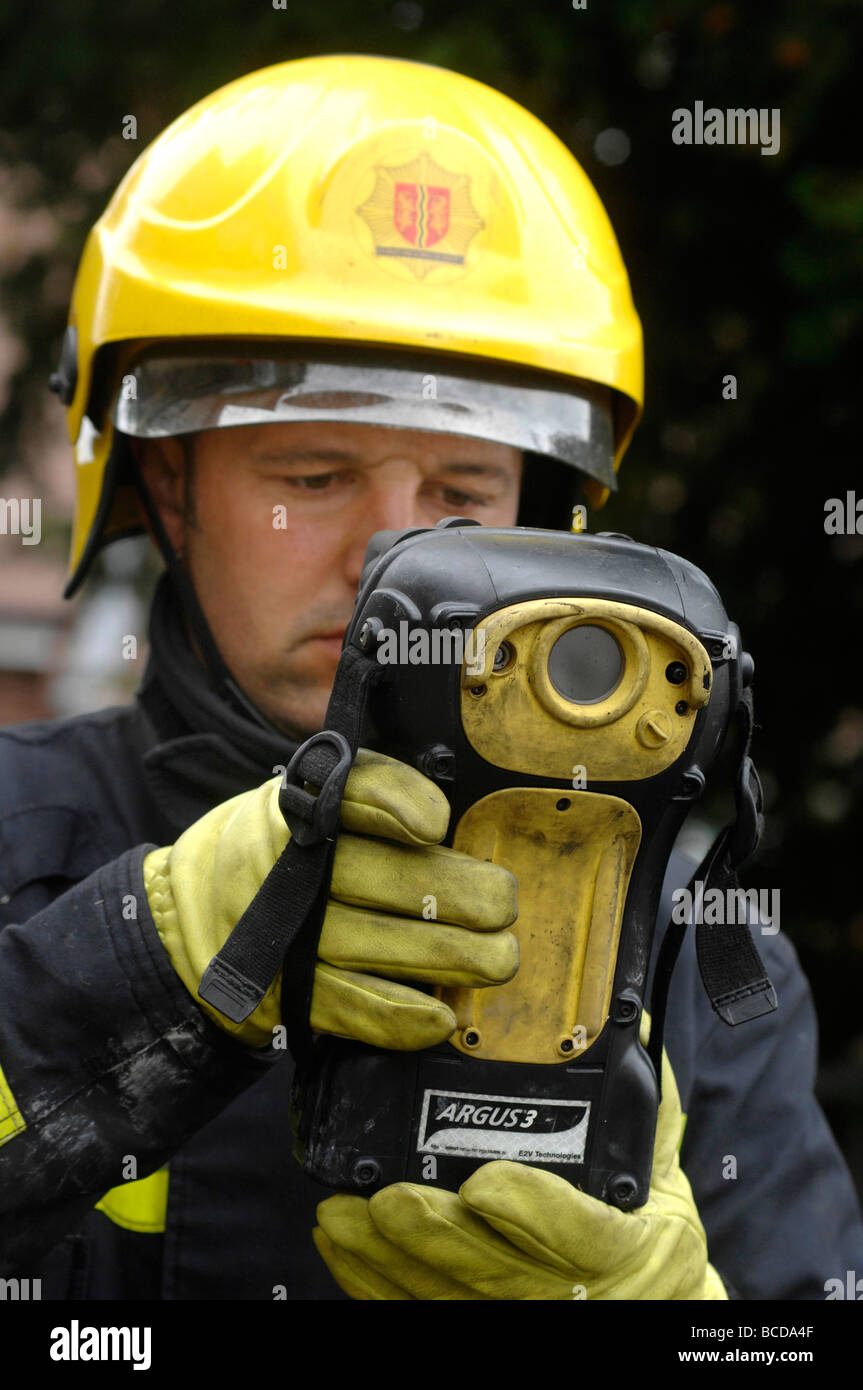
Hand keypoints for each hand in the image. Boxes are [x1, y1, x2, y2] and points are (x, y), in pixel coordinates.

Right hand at [143, 749, 517, 1045]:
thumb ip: (378, 794)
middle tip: (504, 904)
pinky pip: (351, 1009)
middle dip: (459, 895)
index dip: (396, 805)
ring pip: (377, 948)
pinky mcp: (285, 994)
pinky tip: (441, 1016)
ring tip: (498, 958)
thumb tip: (451, 824)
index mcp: (299, 805)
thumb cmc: (280, 847)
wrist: (191, 911)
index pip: (351, 792)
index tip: (435, 825)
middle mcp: (286, 868)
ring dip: (451, 957)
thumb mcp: (313, 797)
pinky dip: (401, 1017)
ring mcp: (282, 937)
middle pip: (383, 879)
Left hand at [312, 1033, 726, 1299]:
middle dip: (435, 1235)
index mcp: (628, 1246)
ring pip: (450, 1300)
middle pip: (498, 1275)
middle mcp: (575, 1294)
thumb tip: (620, 1011)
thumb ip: (639, 1090)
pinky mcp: (484, 1322)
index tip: (485, 1182)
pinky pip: (422, 1315)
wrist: (653, 1294)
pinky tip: (344, 1248)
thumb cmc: (650, 1218)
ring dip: (389, 1261)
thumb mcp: (661, 1158)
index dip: (531, 1212)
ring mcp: (525, 1314)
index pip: (582, 1236)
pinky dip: (376, 1286)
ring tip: (342, 1213)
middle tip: (389, 1197)